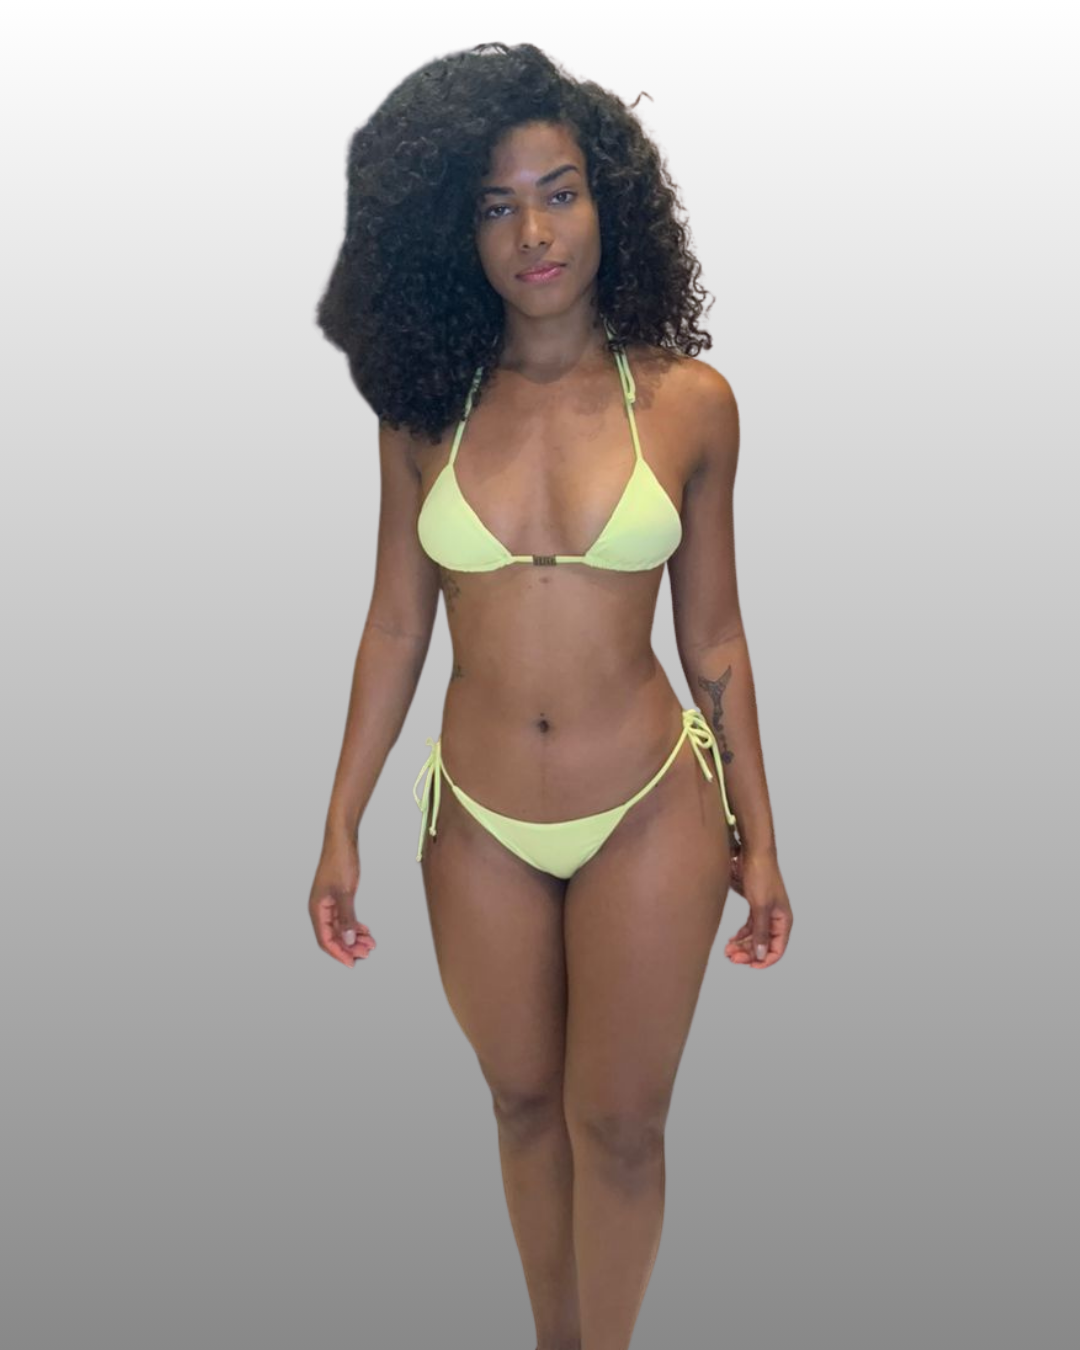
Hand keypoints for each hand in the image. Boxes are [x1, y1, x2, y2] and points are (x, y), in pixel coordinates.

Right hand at [308, 833, 375, 966]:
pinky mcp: (337, 898)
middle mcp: (320, 909)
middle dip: (350, 947)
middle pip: (333, 936)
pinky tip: (365, 931)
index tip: (352, 963)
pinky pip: (344, 918)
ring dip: (354, 937)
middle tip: (367, 952)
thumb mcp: (345, 892)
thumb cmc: (339, 861)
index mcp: (317, 909)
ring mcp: (329, 904)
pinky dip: (355, 926)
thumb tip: (348, 940)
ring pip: (341, 928)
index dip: (338, 953)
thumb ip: (347, 917)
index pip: (325, 940)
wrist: (342, 840)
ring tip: (370, 943)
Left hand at [724, 852, 791, 968]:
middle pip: (764, 944)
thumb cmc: (761, 876)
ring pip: (755, 937)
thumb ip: (761, 932)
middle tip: (732, 957)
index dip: (765, 960)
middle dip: (749, 953)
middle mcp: (776, 919)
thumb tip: (761, 955)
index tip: (750, 966)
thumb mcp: (760, 906)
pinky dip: (741, 935)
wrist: (753, 854)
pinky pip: (749, 927)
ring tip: (728, 951)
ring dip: (743, 945)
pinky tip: (731, 940)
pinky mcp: (755, 907)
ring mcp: (765, 913)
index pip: (778, 948)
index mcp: (783, 920)